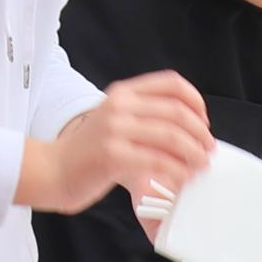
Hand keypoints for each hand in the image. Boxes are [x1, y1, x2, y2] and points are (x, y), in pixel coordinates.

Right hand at [18, 72, 217, 215]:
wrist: (52, 170)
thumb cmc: (88, 152)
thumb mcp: (114, 120)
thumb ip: (143, 116)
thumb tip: (190, 128)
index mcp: (123, 93)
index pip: (171, 83)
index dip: (196, 102)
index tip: (204, 123)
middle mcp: (119, 105)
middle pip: (177, 112)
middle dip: (201, 133)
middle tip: (209, 150)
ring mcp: (115, 129)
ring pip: (171, 136)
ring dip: (194, 153)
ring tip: (201, 166)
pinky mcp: (112, 155)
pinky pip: (158, 161)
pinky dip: (177, 171)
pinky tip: (183, 179)